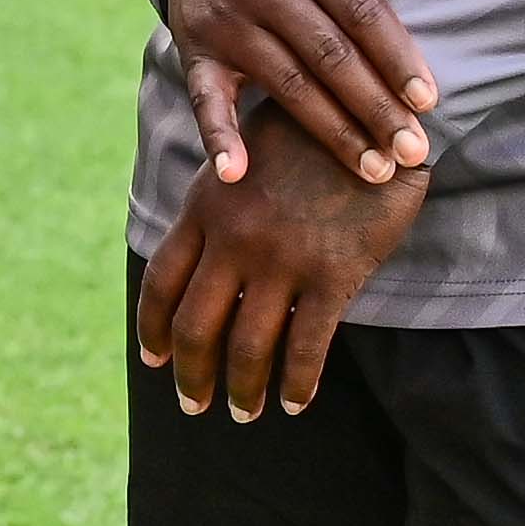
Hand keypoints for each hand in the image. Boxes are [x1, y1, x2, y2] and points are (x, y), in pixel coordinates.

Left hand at [137, 114, 426, 420]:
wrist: (372, 113)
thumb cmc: (306, 131)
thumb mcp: (242, 152)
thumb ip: (216, 202)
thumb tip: (197, 251)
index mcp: (204, 207)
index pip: (160, 282)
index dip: (152, 330)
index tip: (152, 360)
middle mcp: (234, 238)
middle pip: (195, 326)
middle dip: (191, 375)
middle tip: (195, 404)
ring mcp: (281, 259)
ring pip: (248, 347)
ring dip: (243, 390)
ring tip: (245, 412)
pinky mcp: (333, 274)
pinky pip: (307, 347)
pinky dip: (298, 383)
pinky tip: (297, 401)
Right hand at [156, 0, 451, 185]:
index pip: (362, 13)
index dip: (397, 58)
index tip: (428, 102)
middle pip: (330, 56)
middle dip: (375, 108)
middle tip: (413, 151)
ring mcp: (228, 21)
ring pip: (287, 84)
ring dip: (330, 132)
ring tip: (373, 170)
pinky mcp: (196, 48)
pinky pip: (205, 97)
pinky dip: (218, 135)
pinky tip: (236, 173)